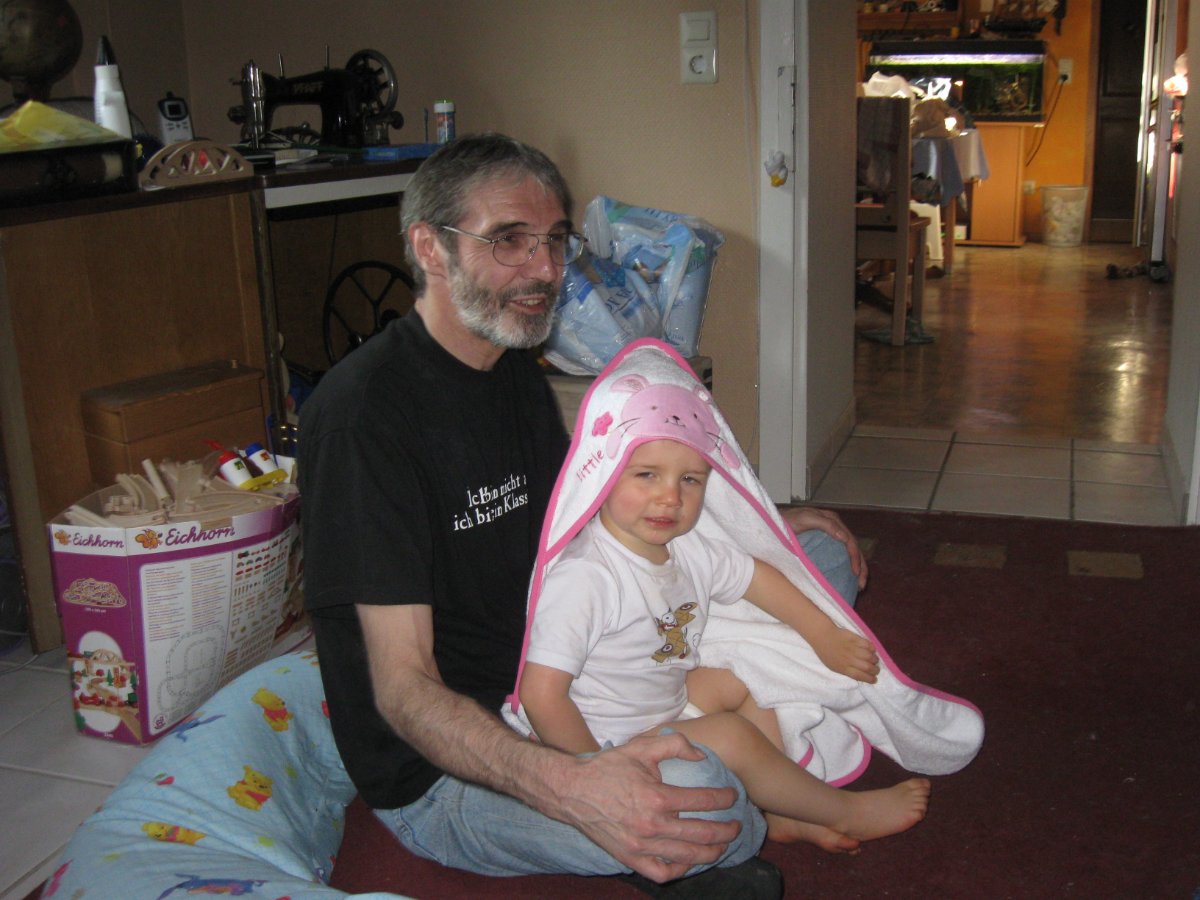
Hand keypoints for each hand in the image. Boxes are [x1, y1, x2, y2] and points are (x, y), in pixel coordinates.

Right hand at [554, 730, 741, 882]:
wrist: (572, 790)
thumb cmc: (607, 767)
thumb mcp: (641, 746)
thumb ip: (675, 744)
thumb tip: (701, 756)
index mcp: (657, 797)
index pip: (704, 801)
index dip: (725, 799)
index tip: (733, 796)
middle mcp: (652, 825)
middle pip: (702, 834)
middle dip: (727, 830)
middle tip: (737, 825)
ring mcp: (641, 846)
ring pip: (687, 856)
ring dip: (711, 852)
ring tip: (722, 845)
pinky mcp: (629, 859)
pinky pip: (661, 872)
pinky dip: (679, 870)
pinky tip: (689, 860)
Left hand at [780, 506, 868, 588]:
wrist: (770, 524)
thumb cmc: (786, 520)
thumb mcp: (805, 519)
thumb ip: (825, 524)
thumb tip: (845, 538)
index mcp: (832, 521)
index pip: (850, 541)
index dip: (856, 557)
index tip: (855, 573)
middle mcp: (834, 528)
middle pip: (853, 548)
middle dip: (861, 567)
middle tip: (862, 585)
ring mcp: (829, 537)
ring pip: (848, 554)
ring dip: (856, 569)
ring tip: (859, 585)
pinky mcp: (822, 545)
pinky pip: (838, 556)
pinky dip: (845, 567)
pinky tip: (846, 579)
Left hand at [814, 625, 878, 682]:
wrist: (823, 636)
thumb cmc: (826, 653)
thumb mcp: (833, 666)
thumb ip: (846, 671)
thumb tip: (859, 674)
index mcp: (843, 668)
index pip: (860, 676)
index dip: (870, 679)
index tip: (874, 680)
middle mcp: (850, 659)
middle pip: (867, 667)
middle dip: (875, 670)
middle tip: (876, 670)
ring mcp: (853, 648)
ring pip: (870, 656)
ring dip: (874, 660)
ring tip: (874, 660)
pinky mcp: (855, 638)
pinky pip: (868, 645)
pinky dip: (872, 648)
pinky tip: (871, 650)